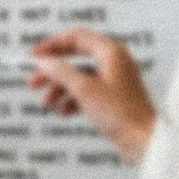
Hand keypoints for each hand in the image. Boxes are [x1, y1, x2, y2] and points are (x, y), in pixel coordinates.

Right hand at [28, 29, 155, 160]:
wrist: (143, 141)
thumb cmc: (122, 114)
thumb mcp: (84, 89)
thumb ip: (62, 72)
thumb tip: (45, 61)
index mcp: (111, 52)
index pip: (75, 37)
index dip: (52, 45)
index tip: (34, 55)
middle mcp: (115, 62)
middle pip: (75, 58)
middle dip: (52, 71)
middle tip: (34, 80)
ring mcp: (115, 80)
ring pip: (80, 77)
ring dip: (60, 88)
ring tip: (46, 101)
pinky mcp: (114, 97)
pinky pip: (88, 91)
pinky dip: (73, 99)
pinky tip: (63, 111)